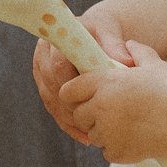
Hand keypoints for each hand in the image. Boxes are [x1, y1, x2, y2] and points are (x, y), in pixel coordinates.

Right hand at [32, 4, 131, 144]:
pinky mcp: (45, 86)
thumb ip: (115, 44)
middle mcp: (43, 53)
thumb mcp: (110, 31)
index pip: (57, 65)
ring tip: (92, 133)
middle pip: (50, 85)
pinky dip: (69, 124)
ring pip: (50, 100)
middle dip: (71, 106)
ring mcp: (41, 71)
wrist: (96, 33)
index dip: (72, 85)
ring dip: (70, 119)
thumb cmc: (103, 30)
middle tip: (93, 122)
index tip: (91, 99)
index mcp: (56, 36)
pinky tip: (86, 137)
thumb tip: (125, 61)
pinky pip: (53, 108)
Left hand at [55, 41, 166, 163]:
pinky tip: (135, 138)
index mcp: (105, 82)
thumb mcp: (153, 64)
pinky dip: (117, 147)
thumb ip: (136, 52)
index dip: (76, 92)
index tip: (86, 95)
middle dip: (89, 113)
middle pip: (78, 114)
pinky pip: (106, 151)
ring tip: (127, 124)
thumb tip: (129, 45)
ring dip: (103, 131)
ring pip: (92, 134)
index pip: (68, 90)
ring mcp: (108, 132)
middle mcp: (101, 107)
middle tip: (110, 111)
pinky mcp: (117, 152)